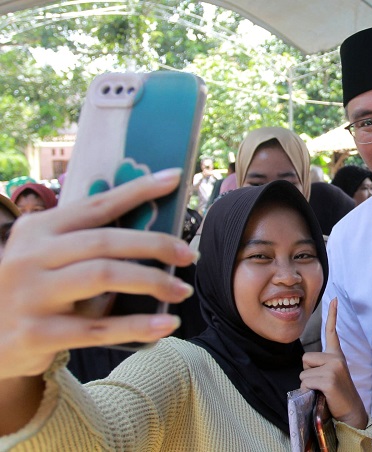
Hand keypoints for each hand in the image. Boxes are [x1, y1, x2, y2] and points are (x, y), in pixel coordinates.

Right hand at [0, 168, 196, 380]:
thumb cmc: (33, 292)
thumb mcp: (48, 258)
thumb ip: (86, 244)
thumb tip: (152, 230)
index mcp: (38, 230)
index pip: (96, 205)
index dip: (138, 190)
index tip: (175, 178)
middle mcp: (30, 257)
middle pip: (105, 242)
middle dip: (155, 245)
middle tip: (189, 254)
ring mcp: (31, 295)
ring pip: (103, 277)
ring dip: (153, 282)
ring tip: (182, 290)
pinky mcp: (36, 333)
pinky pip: (98, 329)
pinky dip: (138, 326)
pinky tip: (167, 325)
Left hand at [300, 298, 367, 429]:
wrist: (350, 414)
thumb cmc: (336, 397)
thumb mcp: (329, 377)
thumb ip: (319, 368)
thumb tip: (305, 371)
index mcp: (337, 356)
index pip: (332, 332)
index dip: (333, 314)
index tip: (334, 299)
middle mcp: (337, 358)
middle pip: (305, 358)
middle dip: (308, 373)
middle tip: (322, 385)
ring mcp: (334, 367)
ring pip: (304, 372)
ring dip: (308, 384)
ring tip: (323, 392)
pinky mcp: (329, 379)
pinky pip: (306, 382)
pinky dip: (309, 391)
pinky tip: (322, 396)